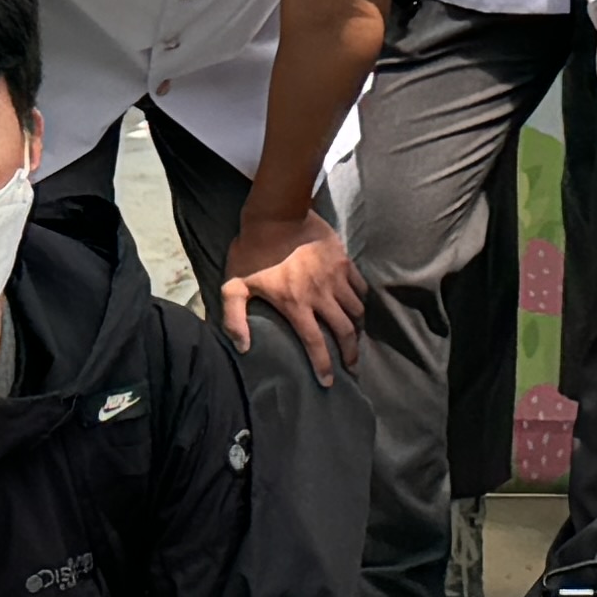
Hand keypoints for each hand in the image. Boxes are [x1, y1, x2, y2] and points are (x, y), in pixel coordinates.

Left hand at [218, 208, 365, 373]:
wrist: (276, 214)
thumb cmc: (252, 251)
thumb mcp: (234, 285)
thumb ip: (234, 318)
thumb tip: (243, 348)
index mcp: (296, 304)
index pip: (314, 343)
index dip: (323, 365)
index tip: (328, 382)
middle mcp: (320, 295)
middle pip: (344, 331)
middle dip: (351, 353)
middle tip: (352, 367)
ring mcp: (335, 277)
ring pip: (356, 310)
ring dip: (358, 328)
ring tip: (356, 339)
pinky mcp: (343, 261)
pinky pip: (360, 286)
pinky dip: (362, 300)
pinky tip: (358, 307)